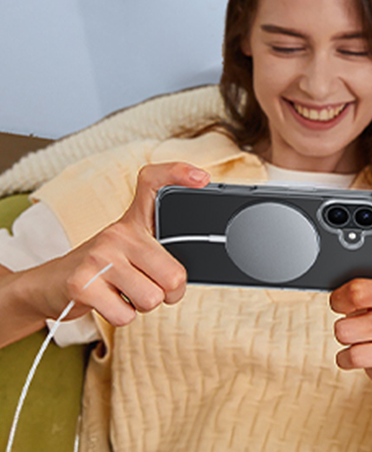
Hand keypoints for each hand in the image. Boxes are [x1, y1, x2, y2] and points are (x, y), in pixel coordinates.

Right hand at [29, 162, 205, 325]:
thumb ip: (162, 250)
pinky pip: (126, 315)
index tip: (202, 178)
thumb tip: (189, 273)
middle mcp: (118, 233)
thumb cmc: (103, 267)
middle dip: (170, 292)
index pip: (153, 182)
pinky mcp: (82, 283)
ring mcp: (99, 256)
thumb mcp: (131, 247)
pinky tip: (108, 301)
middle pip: (174, 275)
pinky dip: (122, 316)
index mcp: (134, 221)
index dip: (178, 173)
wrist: (50, 284)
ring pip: (152, 299)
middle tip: (151, 286)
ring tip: (125, 291)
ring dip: (143, 305)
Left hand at [330, 189, 371, 385]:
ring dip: (343, 336)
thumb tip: (322, 266)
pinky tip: (360, 353)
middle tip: (346, 309)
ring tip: (358, 335)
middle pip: (356, 291)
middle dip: (338, 304)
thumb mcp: (368, 300)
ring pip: (346, 328)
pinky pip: (352, 354)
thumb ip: (353, 281)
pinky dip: (346, 358)